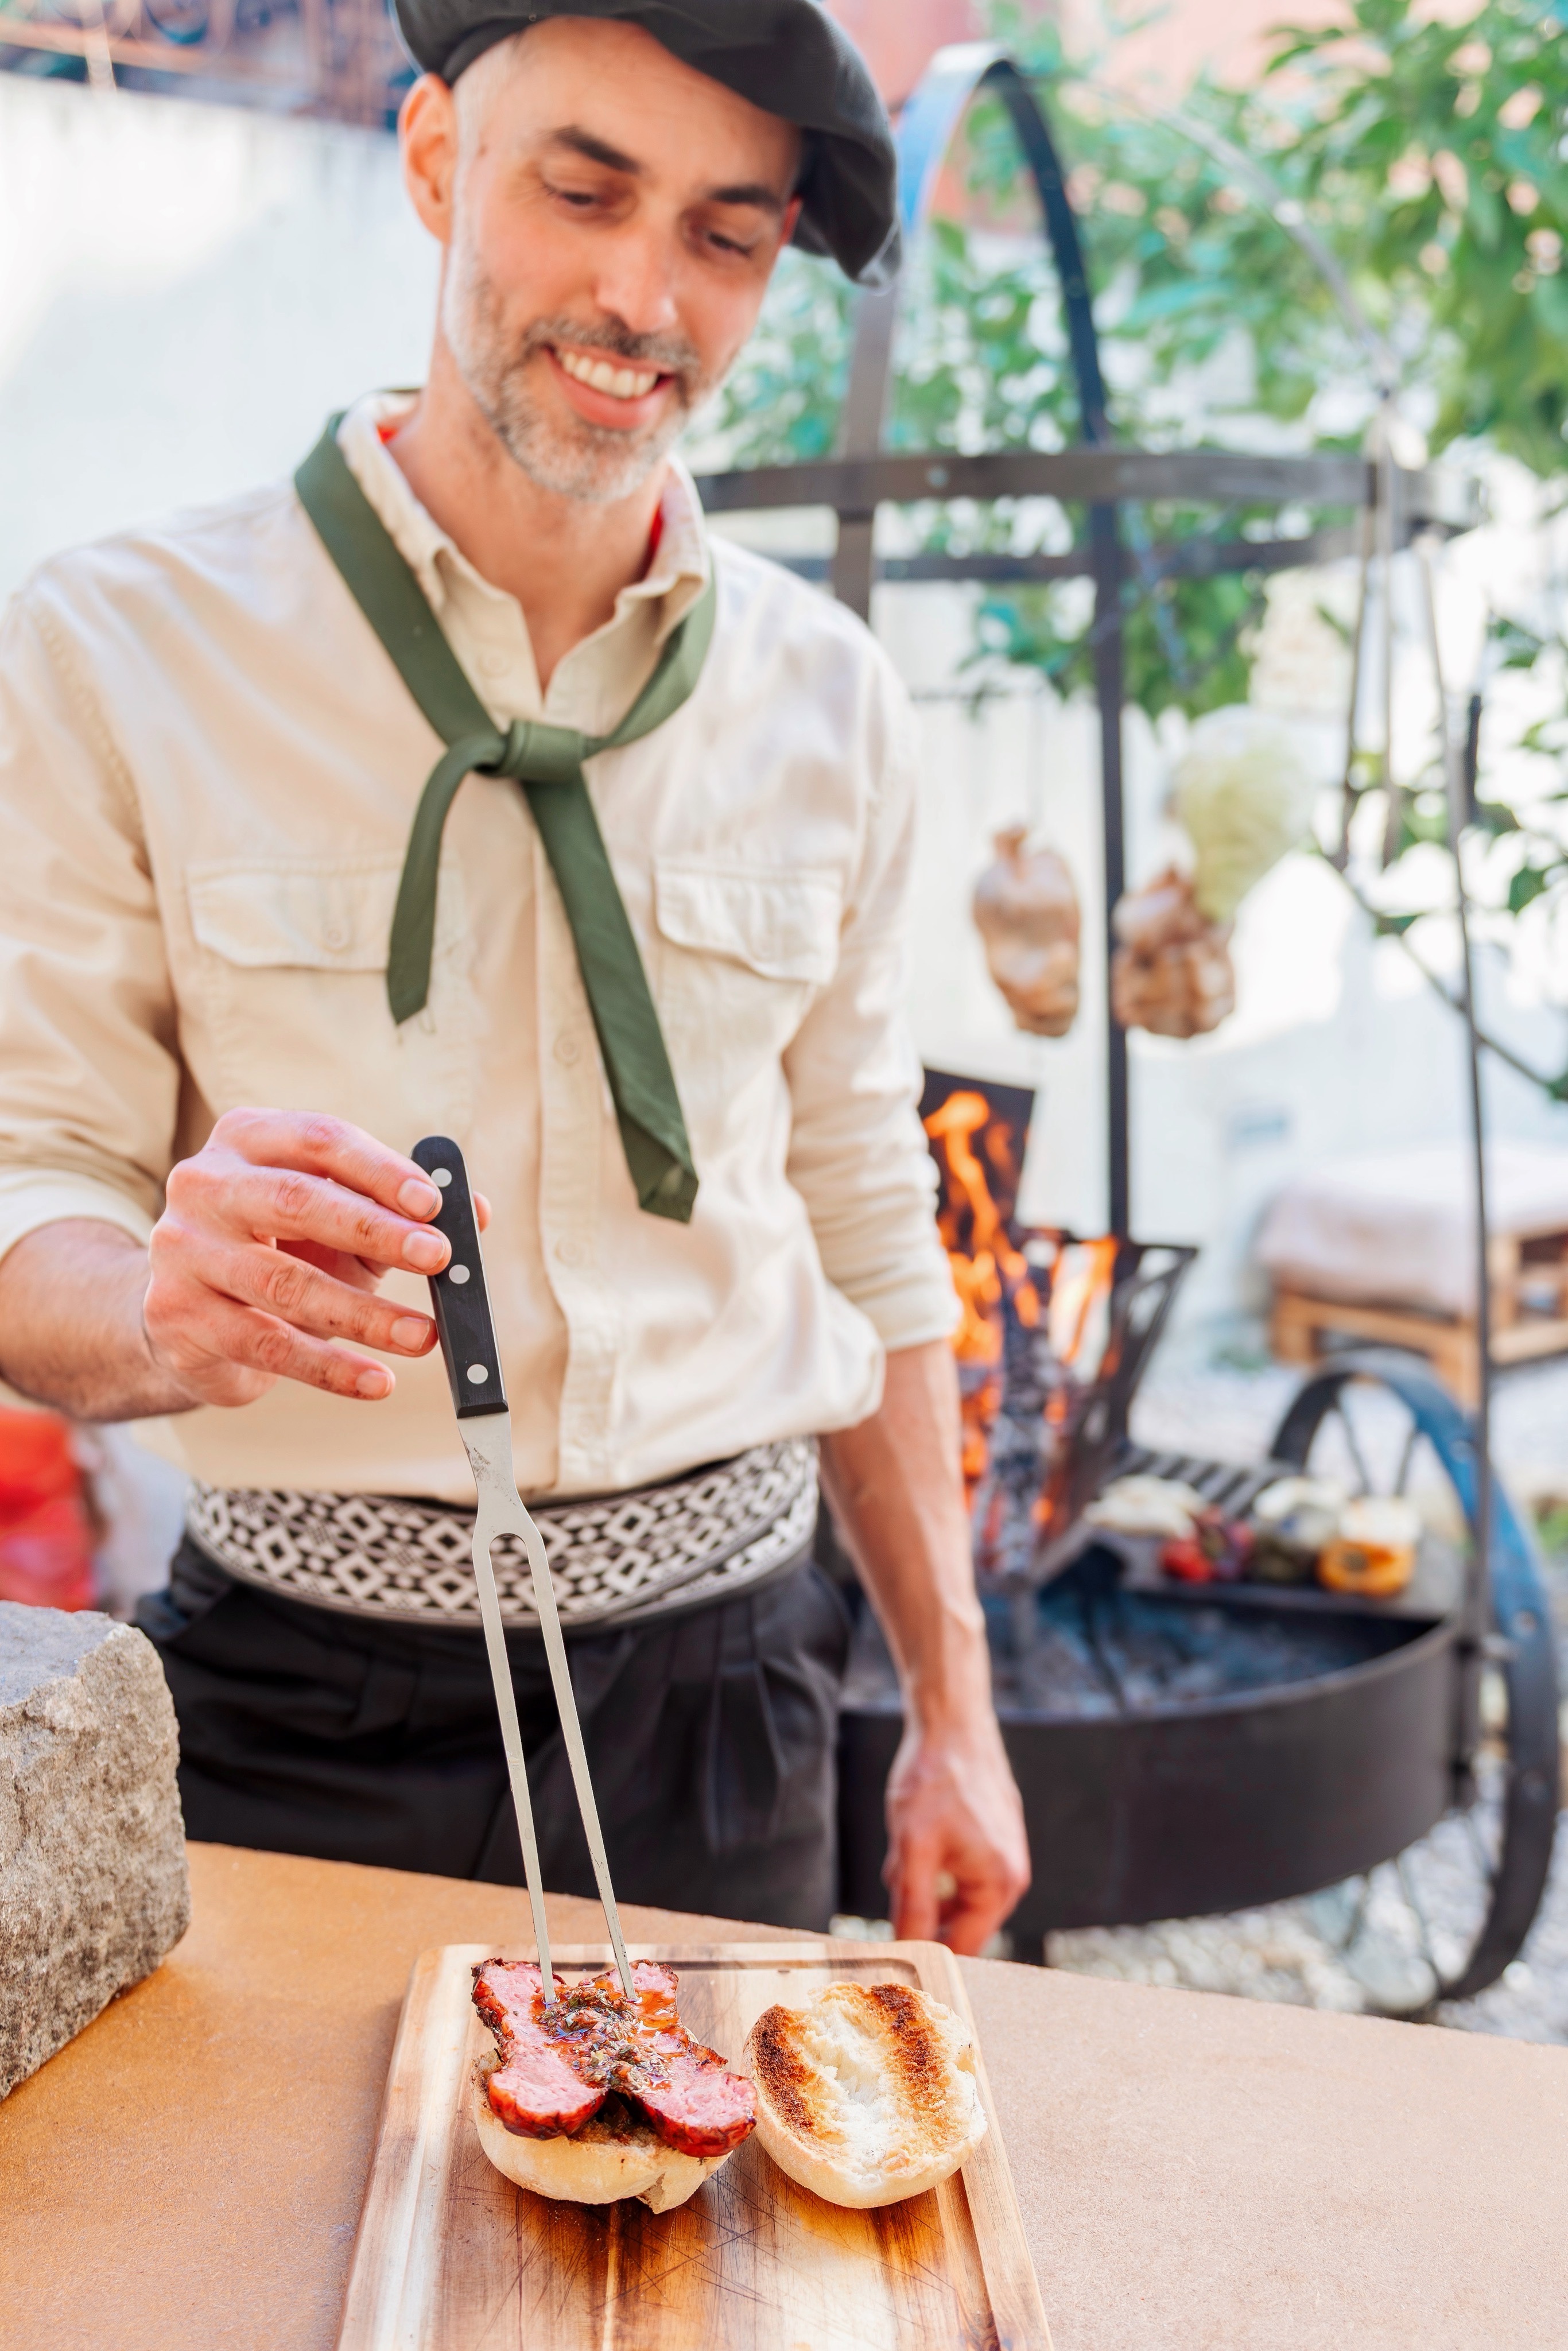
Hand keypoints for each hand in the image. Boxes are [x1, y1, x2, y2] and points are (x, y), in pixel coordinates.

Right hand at [142, 1108, 488, 1408]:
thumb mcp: (339, 1221)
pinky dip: (330, 1367)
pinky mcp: (177, 1315)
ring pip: (285, 1283)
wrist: (190, 1316)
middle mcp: (204, 1184)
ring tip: (424, 1337)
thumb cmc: (281, 1251)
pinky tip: (377, 1381)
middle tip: (439, 1258)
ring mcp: (183, 1250)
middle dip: (376, 1231)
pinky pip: (267, 1345)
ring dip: (365, 1314)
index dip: (381, 1170)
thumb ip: (401, 1211)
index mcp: (247, 1138)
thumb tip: (476, 1213)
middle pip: (296, 1201)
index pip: (320, 1140)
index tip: (434, 1204)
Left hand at [882, 1708, 1029, 1955]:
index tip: (888, 1948)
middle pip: (956, 1921)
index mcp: (1000, 1886)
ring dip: (923, 1881)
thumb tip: (906, 1951)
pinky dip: (933, 1861)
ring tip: (906, 1846)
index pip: (961, 1948)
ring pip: (952, 1893)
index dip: (923, 1951)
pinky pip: (959, 1869)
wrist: (952, 1721)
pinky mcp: (993, 1837)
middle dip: (920, 1905)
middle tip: (897, 1873)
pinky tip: (917, 1835)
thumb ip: (912, 1907)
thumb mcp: (913, 1849)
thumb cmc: (935, 1779)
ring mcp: (1004, 1855)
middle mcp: (1011, 1876)